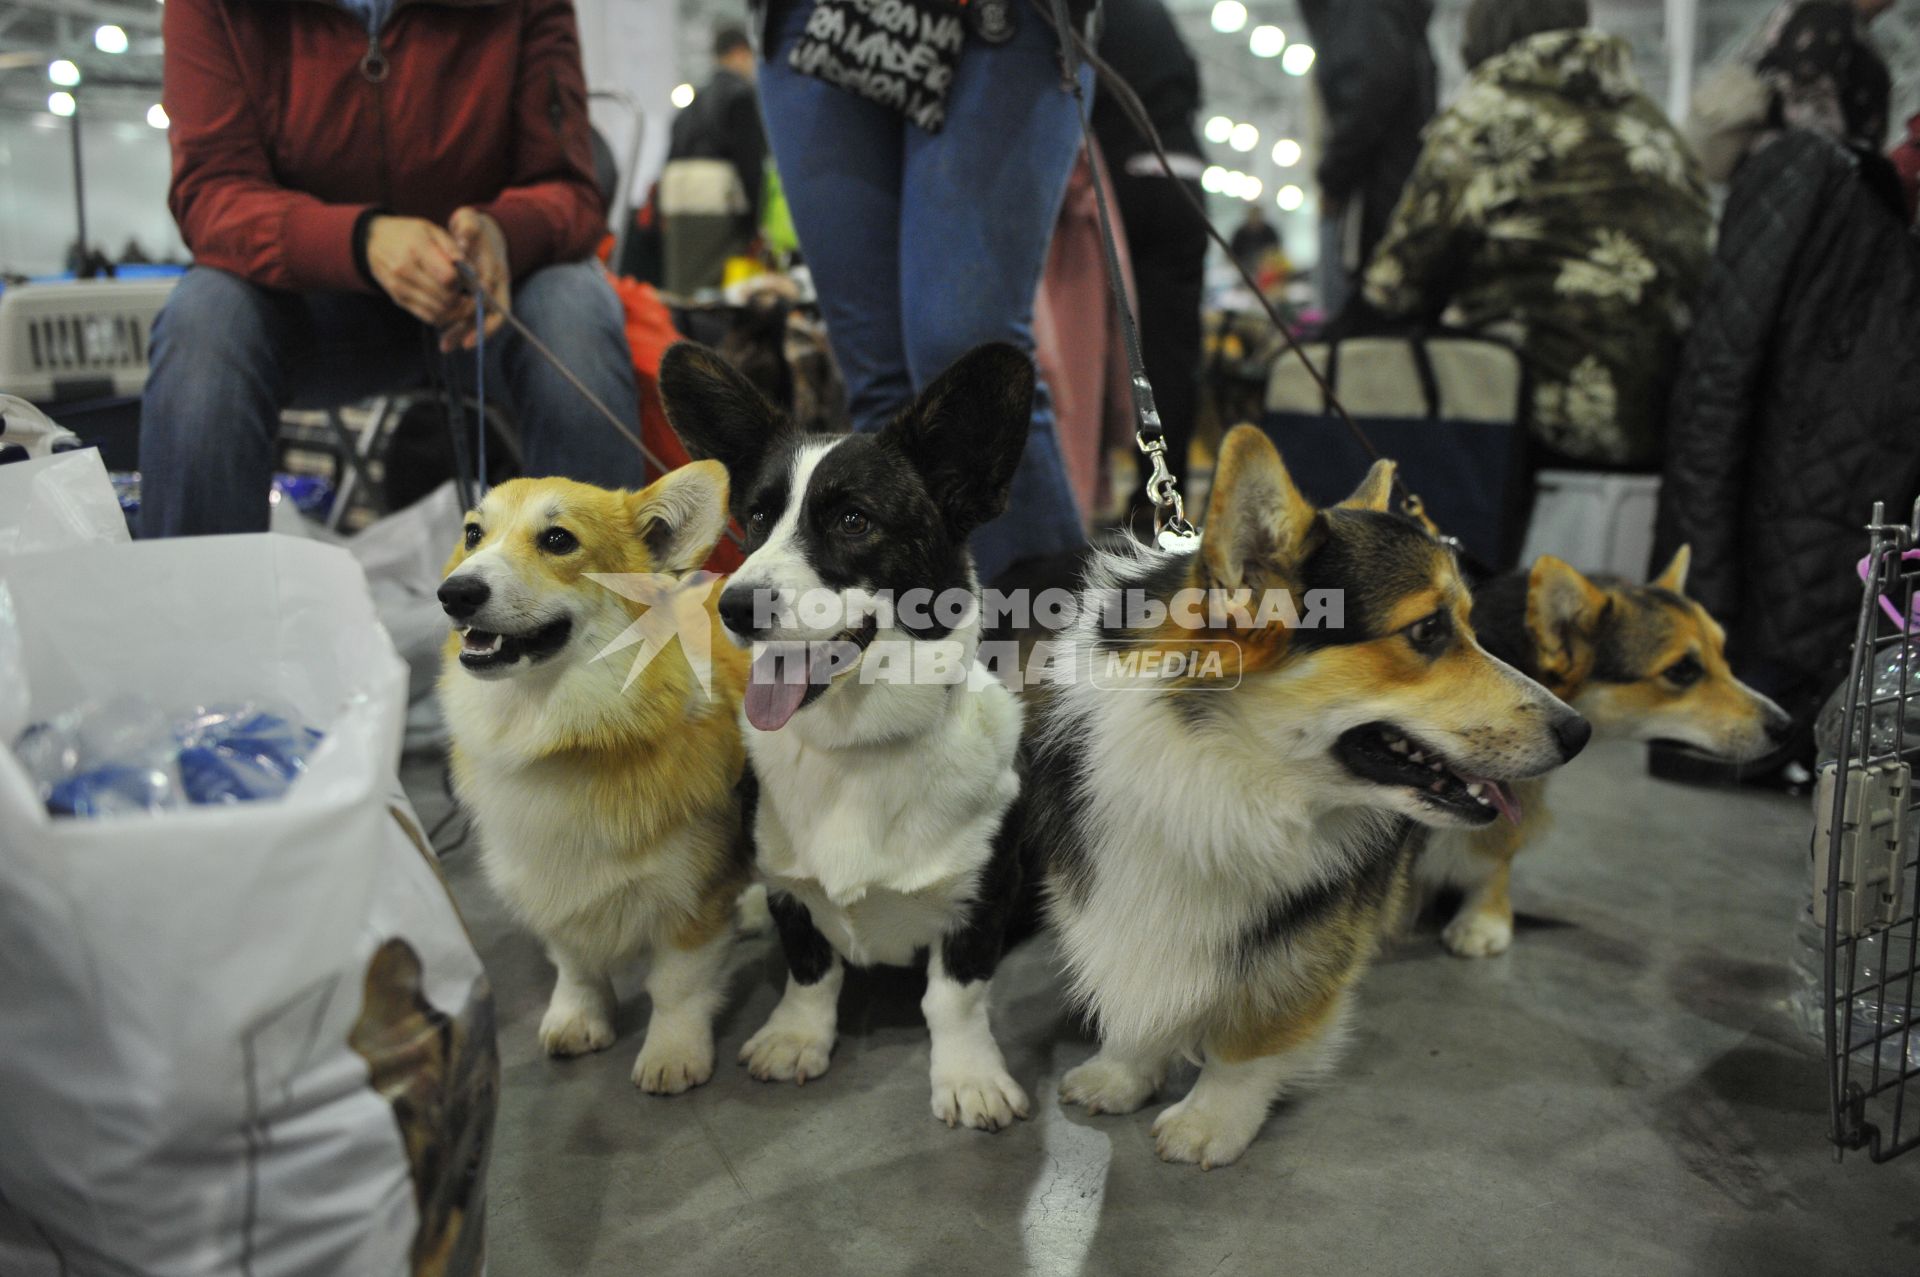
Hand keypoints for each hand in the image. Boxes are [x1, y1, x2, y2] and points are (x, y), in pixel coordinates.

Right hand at [365, 216, 464, 326]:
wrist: (374, 241)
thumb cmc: (409, 234)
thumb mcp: (431, 230)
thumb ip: (452, 248)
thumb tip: (471, 270)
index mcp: (417, 248)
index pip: (448, 278)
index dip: (463, 281)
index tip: (468, 278)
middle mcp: (405, 270)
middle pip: (445, 298)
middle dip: (463, 299)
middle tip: (469, 293)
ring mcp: (400, 288)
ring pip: (439, 312)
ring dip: (456, 311)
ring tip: (462, 299)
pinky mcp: (399, 300)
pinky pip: (428, 317)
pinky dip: (444, 316)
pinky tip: (449, 306)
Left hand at [441, 207, 510, 351]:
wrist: (481, 233)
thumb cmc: (472, 227)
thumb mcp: (469, 220)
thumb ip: (468, 228)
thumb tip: (463, 244)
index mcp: (495, 266)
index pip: (489, 289)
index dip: (480, 303)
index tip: (466, 313)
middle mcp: (497, 284)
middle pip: (489, 313)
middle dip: (473, 329)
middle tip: (455, 343)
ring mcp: (491, 295)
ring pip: (481, 321)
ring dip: (465, 334)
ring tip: (446, 346)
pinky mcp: (481, 302)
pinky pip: (474, 321)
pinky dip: (460, 331)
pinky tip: (445, 341)